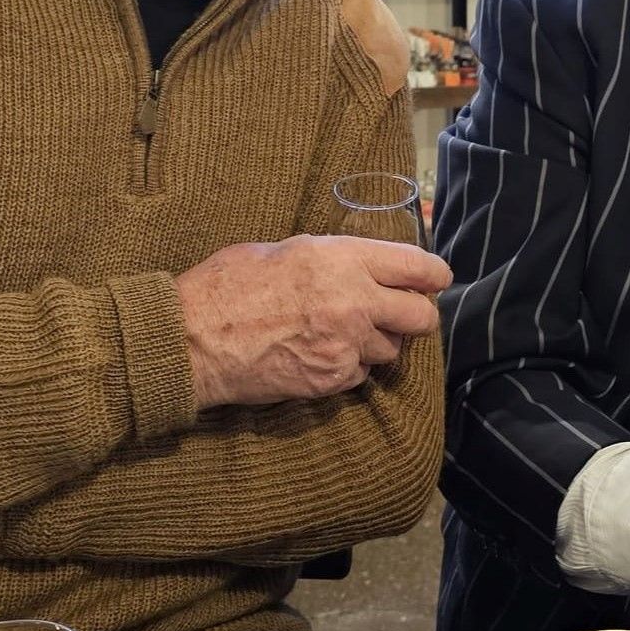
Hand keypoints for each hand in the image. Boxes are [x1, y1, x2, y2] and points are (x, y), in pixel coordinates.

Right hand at [175, 234, 450, 409]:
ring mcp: (346, 345)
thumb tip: (351, 264)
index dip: (433, 275)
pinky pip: (360, 375)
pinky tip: (320, 356)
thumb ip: (326, 259)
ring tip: (344, 335)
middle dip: (415, 315)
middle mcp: (354, 301)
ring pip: (392, 350)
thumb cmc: (225, 286)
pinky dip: (348, 368)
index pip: (417, 267)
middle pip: (422, 316)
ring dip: (377, 344)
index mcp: (342, 259)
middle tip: (399, 314)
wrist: (194, 340)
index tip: (435, 279)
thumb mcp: (280, 250)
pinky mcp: (332, 379)